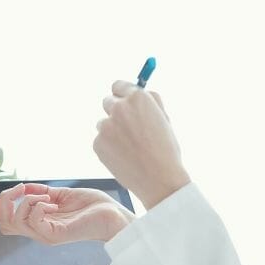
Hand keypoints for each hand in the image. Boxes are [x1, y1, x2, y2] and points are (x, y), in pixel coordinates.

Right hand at [0, 183, 133, 243]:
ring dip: (24, 201)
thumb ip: (41, 193)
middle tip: (20, 189)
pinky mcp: (56, 235)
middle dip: (4, 202)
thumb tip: (24, 187)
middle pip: (4, 223)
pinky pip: (34, 221)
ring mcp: (46, 235)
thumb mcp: (61, 195)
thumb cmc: (93, 206)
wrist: (115, 215)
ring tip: (44, 194)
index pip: (6, 223)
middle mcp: (39, 231)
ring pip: (15, 221)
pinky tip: (53, 202)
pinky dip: (38, 206)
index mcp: (39, 223)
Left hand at [94, 82, 189, 208]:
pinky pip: (100, 140)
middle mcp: (119, 108)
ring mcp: (106, 126)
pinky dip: (108, 147)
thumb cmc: (166, 149)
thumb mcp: (164, 118)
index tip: (122, 100)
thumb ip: (151, 101)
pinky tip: (124, 157)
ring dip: (112, 131)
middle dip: (115, 111)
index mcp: (138, 98)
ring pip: (103, 123)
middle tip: (127, 127)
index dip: (122, 94)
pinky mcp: (98, 143)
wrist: (159, 179)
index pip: (119, 85)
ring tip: (131, 147)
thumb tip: (139, 90)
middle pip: (107, 101)